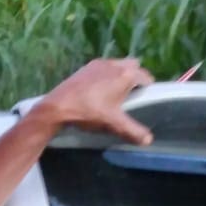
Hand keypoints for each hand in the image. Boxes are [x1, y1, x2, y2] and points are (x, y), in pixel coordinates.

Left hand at [38, 57, 154, 144]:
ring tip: (114, 93)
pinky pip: (103, 68)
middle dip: (134, 77)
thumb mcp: (113, 124)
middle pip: (133, 66)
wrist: (57, 106)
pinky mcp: (86, 67)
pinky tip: (98, 90)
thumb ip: (132, 131)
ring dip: (120, 75)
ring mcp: (99, 64)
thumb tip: (148, 140)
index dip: (147, 87)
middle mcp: (115, 64)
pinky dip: (105, 75)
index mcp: (126, 75)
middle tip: (130, 94)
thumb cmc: (88, 112)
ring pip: (117, 65)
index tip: (143, 97)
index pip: (145, 76)